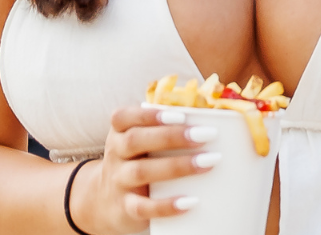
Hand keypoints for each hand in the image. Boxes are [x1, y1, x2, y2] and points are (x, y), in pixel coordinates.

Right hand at [74, 105, 221, 233]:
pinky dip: (166, 205)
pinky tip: (190, 201)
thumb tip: (217, 112)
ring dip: (177, 166)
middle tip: (207, 134)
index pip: (123, 117)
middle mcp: (116, 155)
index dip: (149, 114)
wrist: (103, 202)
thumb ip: (166, 128)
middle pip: (136, 140)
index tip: (181, 114)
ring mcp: (118, 182)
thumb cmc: (138, 161)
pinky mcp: (125, 208)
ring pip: (141, 171)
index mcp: (120, 133)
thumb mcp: (142, 143)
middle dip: (172, 136)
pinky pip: (143, 207)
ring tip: (209, 162)